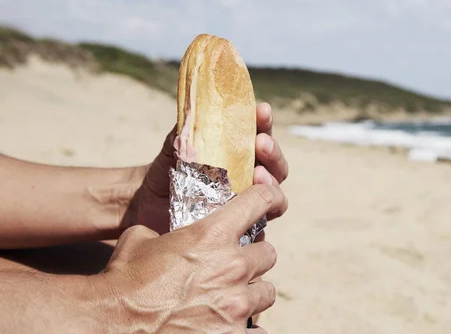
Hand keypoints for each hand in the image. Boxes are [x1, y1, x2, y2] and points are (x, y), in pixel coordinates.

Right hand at [97, 184, 287, 332]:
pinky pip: (259, 331)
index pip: (260, 202)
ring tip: (232, 300)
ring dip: (253, 293)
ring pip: (267, 292)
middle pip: (268, 254)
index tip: (269, 203)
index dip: (267, 199)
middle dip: (254, 259)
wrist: (112, 323)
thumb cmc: (123, 279)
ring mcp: (236, 304)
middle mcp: (232, 266)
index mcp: (213, 234)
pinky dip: (248, 329)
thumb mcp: (141, 239)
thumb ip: (166, 231)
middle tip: (236, 268)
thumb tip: (165, 235)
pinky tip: (229, 326)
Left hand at [127, 102, 288, 233]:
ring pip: (274, 195)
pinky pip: (260, 227)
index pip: (260, 134)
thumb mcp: (176, 146)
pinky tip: (254, 213)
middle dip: (273, 152)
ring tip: (259, 175)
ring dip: (271, 182)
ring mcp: (247, 205)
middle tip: (262, 144)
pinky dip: (262, 217)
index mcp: (239, 153)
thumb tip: (196, 107)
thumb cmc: (166, 171)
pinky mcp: (242, 230)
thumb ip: (188, 128)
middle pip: (276, 166)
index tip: (262, 111)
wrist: (147, 207)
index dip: (264, 122)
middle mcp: (249, 177)